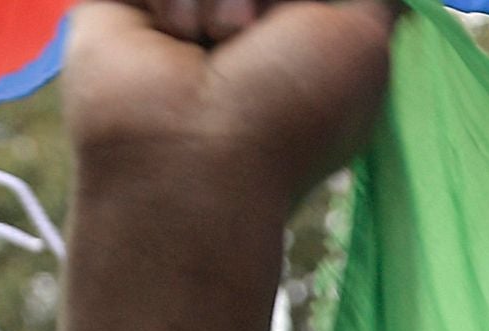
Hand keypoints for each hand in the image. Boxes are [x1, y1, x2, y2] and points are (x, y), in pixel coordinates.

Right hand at [61, 0, 396, 230]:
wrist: (191, 157)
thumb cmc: (287, 111)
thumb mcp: (363, 41)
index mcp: (299, 22)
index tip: (297, 19)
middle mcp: (243, 13)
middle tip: (255, 32)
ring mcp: (185, 7)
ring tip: (214, 40)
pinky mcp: (125, 2)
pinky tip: (176, 35)